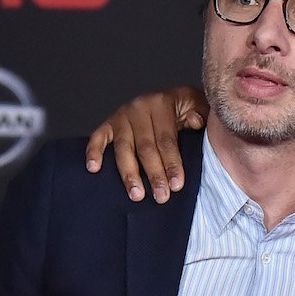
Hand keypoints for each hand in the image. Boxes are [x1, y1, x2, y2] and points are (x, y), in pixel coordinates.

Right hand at [84, 86, 208, 202]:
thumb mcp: (199, 105)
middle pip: (146, 147)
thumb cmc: (188, 109)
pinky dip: (93, 152)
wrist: (174, 99)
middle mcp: (139, 108)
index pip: (167, 140)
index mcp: (162, 103)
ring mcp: (122, 116)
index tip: (177, 185)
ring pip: (123, 148)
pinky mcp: (109, 123)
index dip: (172, 164)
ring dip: (129, 174)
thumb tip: (195, 122)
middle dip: (154, 175)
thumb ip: (200, 113)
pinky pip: (98, 137)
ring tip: (137, 195)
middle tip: (161, 197)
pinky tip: (94, 169)